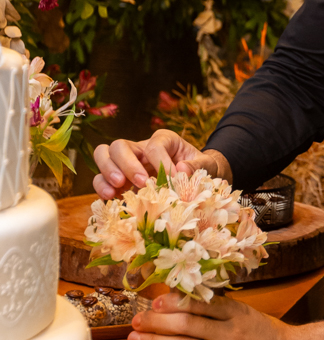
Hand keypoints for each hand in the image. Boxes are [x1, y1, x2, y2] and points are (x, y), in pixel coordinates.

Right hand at [93, 128, 231, 199]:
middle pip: (120, 145)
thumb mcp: (206, 164)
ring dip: (107, 173)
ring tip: (117, 190)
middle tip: (141, 182)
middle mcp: (141, 148)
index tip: (172, 180)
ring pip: (104, 156)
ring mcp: (126, 163)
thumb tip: (181, 170)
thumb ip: (197, 165)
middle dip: (127, 164)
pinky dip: (102, 188)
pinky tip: (111, 200)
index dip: (160, 162)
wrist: (197, 180)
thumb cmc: (200, 169)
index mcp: (163, 140)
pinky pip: (101, 180)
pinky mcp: (119, 181)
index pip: (153, 146)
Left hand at [128, 291, 323, 339]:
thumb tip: (185, 299)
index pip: (200, 305)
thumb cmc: (268, 334)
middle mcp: (230, 333)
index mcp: (234, 313)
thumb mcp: (246, 313)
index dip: (175, 302)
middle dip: (158, 322)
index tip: (153, 302)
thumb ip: (219, 309)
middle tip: (136, 320)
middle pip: (189, 325)